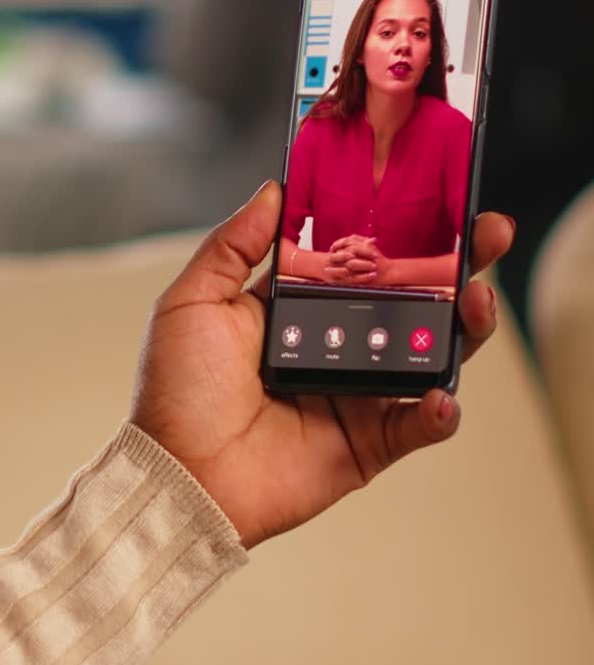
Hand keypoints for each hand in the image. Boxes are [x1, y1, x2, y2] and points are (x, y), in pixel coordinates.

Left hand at [130, 181, 513, 549]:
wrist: (177, 475)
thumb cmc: (177, 391)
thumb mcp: (193, 300)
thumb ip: (235, 243)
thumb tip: (274, 189)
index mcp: (298, 304)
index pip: (363, 257)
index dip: (401, 228)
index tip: (436, 195)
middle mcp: (336, 342)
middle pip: (410, 297)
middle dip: (457, 265)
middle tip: (489, 233)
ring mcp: (357, 391)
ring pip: (427, 352)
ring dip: (462, 326)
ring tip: (476, 301)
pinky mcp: (368, 442)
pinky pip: (417, 424)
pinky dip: (439, 410)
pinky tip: (441, 393)